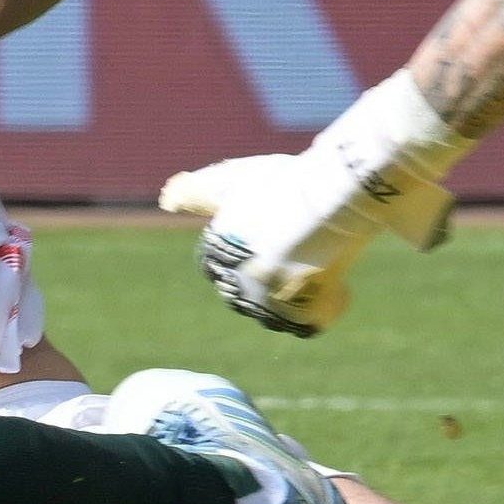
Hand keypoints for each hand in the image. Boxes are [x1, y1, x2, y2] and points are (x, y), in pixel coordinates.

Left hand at [161, 146, 450, 336]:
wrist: (325, 201)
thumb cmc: (282, 184)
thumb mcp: (233, 181)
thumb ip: (197, 192)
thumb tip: (166, 199)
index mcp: (216, 256)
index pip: (220, 267)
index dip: (248, 253)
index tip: (271, 237)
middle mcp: (235, 287)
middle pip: (250, 292)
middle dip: (270, 277)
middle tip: (298, 247)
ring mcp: (268, 306)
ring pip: (279, 311)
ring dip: (296, 295)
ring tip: (318, 262)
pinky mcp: (302, 319)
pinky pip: (310, 323)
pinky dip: (324, 306)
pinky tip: (337, 283)